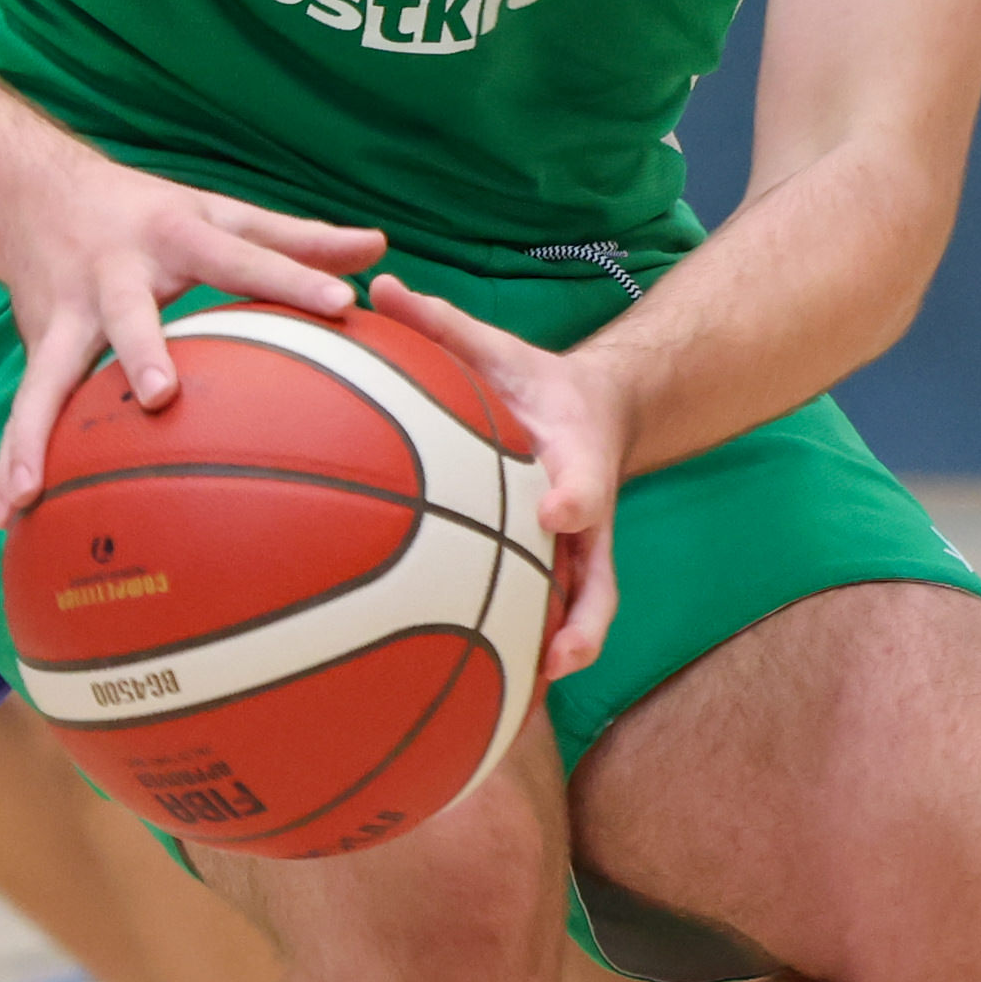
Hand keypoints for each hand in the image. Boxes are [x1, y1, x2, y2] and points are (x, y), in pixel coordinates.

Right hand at [0, 163, 385, 522]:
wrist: (34, 192)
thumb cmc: (152, 213)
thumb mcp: (222, 212)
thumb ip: (298, 237)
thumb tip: (380, 246)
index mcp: (177, 236)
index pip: (244, 256)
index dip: (293, 274)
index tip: (342, 300)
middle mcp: (116, 273)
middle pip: (129, 314)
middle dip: (141, 352)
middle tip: (159, 397)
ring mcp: (68, 312)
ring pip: (48, 374)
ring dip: (37, 432)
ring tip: (31, 491)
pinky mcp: (36, 343)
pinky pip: (25, 407)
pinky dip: (14, 458)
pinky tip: (12, 515)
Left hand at [368, 272, 629, 682]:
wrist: (592, 412)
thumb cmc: (531, 384)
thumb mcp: (495, 348)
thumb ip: (442, 323)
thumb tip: (379, 285)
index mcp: (576, 457)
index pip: (586, 479)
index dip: (574, 496)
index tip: (556, 509)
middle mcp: (584, 514)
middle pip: (601, 575)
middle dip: (584, 617)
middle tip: (562, 654)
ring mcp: (579, 550)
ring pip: (586, 610)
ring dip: (565, 653)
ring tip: (530, 696)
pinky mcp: (562, 569)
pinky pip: (550, 615)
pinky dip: (529, 653)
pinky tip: (485, 693)